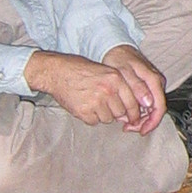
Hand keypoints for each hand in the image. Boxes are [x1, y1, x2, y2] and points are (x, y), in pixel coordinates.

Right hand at [25, 46, 167, 133]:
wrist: (57, 72)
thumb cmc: (80, 70)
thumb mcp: (105, 71)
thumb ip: (119, 88)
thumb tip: (128, 112)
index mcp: (115, 78)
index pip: (132, 103)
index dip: (134, 113)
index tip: (134, 118)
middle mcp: (107, 90)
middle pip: (121, 113)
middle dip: (116, 112)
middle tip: (105, 105)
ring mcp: (95, 102)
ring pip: (108, 119)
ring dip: (103, 115)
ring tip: (93, 102)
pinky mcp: (84, 111)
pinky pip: (94, 122)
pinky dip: (91, 117)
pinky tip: (85, 105)